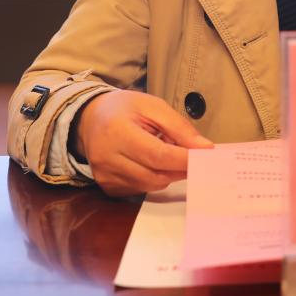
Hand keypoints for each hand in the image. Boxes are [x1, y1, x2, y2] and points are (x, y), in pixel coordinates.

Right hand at [73, 90, 213, 195]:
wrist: (90, 119)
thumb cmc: (124, 109)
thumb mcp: (153, 106)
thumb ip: (179, 127)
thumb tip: (204, 148)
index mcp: (117, 132)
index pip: (157, 154)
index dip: (184, 159)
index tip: (206, 156)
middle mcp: (107, 158)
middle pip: (155, 174)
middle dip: (180, 168)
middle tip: (194, 156)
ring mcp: (105, 176)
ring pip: (151, 185)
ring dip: (167, 173)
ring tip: (167, 153)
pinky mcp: (108, 187)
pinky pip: (141, 189)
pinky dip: (153, 178)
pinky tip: (150, 162)